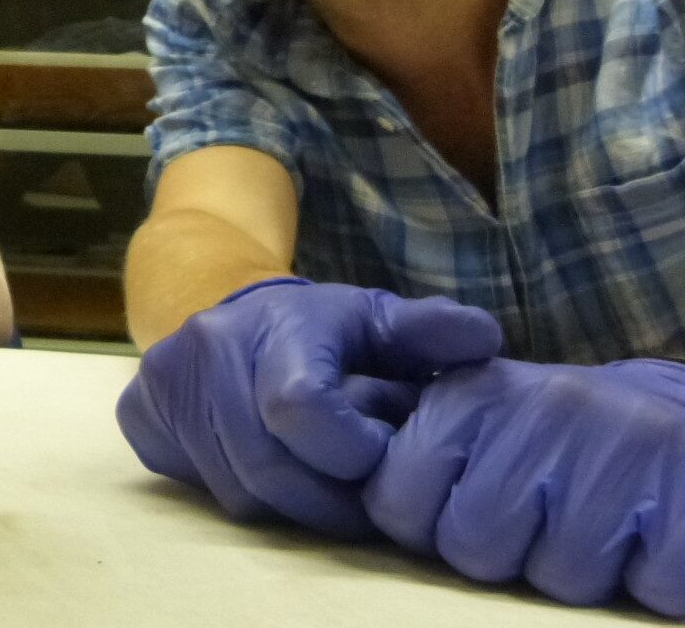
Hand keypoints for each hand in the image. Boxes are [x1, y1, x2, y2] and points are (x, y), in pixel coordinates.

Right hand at [116, 278, 502, 538]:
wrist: (222, 306)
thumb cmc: (317, 329)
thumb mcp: (375, 320)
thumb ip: (429, 334)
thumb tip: (484, 339)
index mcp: (277, 324)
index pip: (300, 408)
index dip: (347, 451)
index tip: (373, 454)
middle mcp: (211, 346)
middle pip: (270, 468)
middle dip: (328, 501)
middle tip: (362, 505)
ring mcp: (166, 380)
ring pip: (236, 490)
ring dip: (290, 506)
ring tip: (322, 490)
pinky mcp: (139, 410)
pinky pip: (195, 484)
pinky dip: (240, 493)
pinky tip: (267, 472)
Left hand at [365, 358, 684, 615]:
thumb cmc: (562, 439)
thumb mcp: (484, 420)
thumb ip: (416, 447)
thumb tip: (331, 479)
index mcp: (473, 395)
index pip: (396, 502)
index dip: (429, 526)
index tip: (468, 504)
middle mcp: (543, 411)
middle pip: (472, 546)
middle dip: (504, 553)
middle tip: (544, 517)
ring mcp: (621, 455)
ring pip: (556, 576)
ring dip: (576, 568)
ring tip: (601, 520)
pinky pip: (640, 585)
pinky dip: (646, 579)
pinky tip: (650, 536)